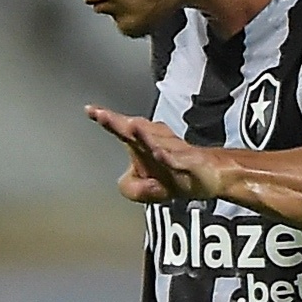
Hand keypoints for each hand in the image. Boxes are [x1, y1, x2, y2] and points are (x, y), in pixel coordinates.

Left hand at [86, 106, 233, 204]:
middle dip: (120, 123)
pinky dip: (169, 157)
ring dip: (144, 135)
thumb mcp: (147, 190)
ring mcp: (173, 152)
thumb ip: (130, 188)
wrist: (210, 176)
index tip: (91, 111)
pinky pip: (178, 160)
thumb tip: (122, 184)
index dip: (108, 120)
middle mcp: (157, 143)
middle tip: (103, 115)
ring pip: (157, 142)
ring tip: (131, 127)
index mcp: (143, 144)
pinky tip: (159, 153)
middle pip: (136, 131)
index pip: (123, 130)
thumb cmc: (175, 176)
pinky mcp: (189, 164)